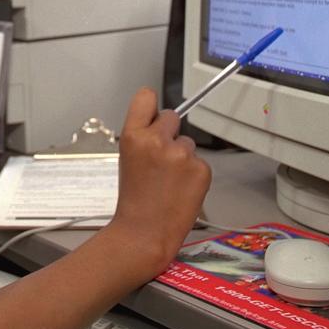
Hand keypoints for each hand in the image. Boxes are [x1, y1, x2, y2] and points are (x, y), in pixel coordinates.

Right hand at [106, 87, 210, 270]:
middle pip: (171, 116)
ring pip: (187, 142)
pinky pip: (200, 162)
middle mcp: (157, 139)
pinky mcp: (201, 169)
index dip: (151, 105)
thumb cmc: (134, 200)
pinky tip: (181, 189)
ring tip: (169, 181)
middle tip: (162, 158)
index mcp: (133, 135)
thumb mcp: (127, 158)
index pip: (146, 97)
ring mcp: (182, 154)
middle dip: (169, 133)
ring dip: (182, 156)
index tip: (154, 112)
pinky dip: (194, 174)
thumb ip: (142, 137)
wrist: (145, 232)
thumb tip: (161, 125)